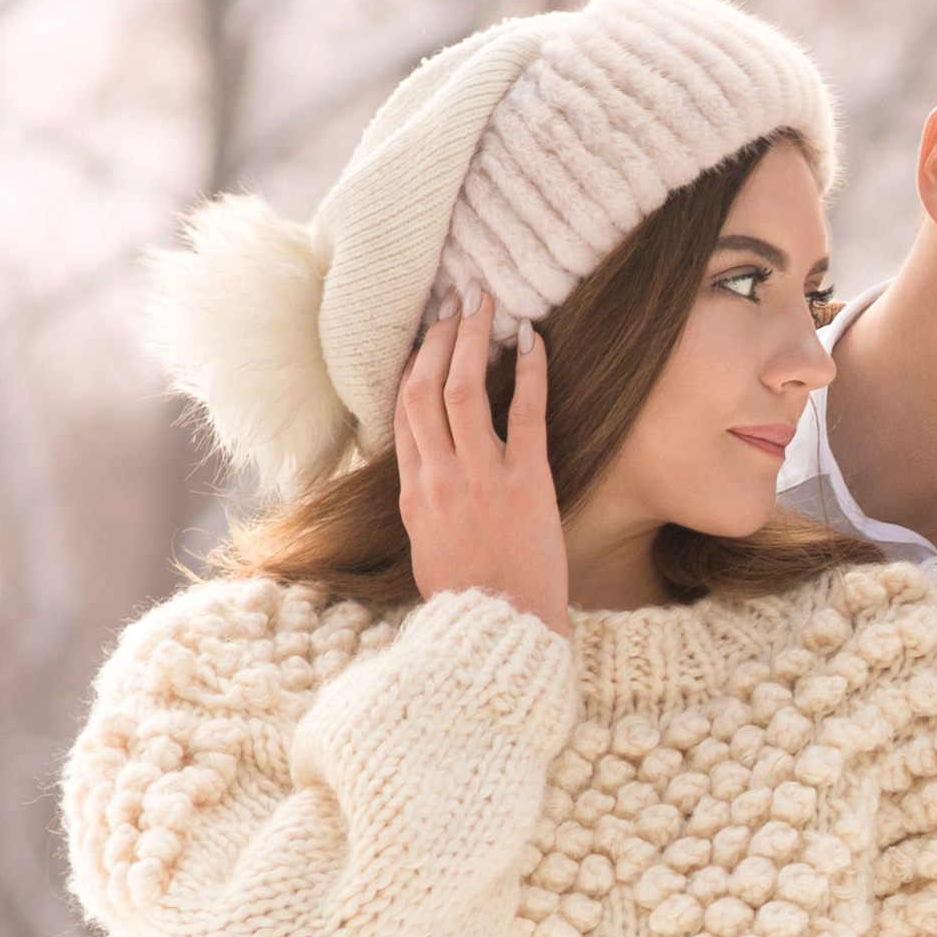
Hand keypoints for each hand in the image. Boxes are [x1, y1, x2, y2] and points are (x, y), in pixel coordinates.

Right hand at [395, 293, 568, 635]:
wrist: (499, 635)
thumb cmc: (469, 601)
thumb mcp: (426, 551)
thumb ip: (422, 507)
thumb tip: (422, 476)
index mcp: (413, 494)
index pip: (402, 412)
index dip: (412, 365)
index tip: (426, 334)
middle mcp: (439, 478)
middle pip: (424, 388)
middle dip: (437, 337)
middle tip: (454, 300)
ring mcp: (480, 478)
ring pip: (464, 389)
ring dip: (473, 337)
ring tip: (486, 302)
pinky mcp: (525, 484)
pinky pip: (524, 413)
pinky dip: (529, 371)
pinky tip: (533, 340)